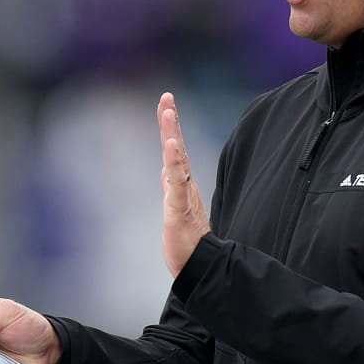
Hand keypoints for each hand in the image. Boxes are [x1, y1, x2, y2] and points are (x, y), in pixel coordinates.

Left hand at [159, 91, 209, 276]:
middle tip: (166, 97)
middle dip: (171, 121)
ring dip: (172, 134)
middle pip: (176, 148)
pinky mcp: (180, 208)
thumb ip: (173, 187)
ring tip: (168, 111)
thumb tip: (165, 171)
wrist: (198, 266)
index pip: (175, 151)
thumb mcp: (175, 207)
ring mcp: (183, 195)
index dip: (170, 127)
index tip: (167, 103)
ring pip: (177, 160)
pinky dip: (175, 163)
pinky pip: (177, 182)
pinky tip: (173, 145)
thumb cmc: (188, 240)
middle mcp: (183, 185)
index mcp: (181, 184)